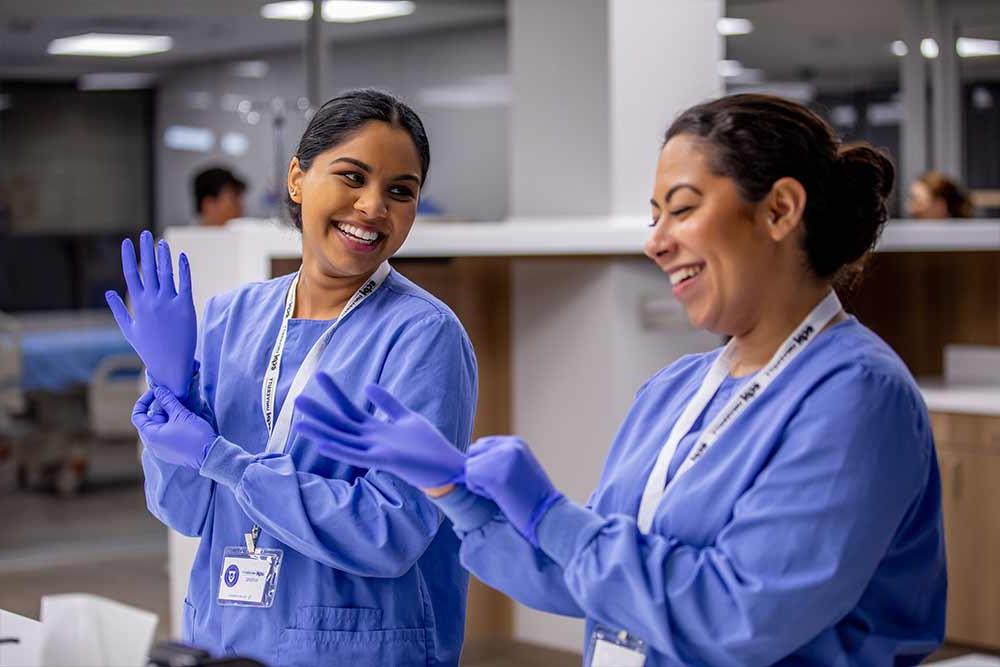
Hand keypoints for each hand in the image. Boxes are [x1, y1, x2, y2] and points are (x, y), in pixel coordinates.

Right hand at [106, 230, 196, 397]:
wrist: (170, 365)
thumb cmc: (149, 349)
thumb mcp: (128, 329)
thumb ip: (118, 310)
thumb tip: (108, 292)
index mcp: (137, 304)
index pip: (131, 274)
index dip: (129, 256)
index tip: (127, 242)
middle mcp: (152, 300)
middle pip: (148, 268)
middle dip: (146, 250)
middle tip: (145, 234)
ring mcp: (169, 303)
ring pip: (166, 273)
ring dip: (164, 256)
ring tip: (162, 243)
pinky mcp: (186, 307)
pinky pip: (185, 283)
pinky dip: (184, 269)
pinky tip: (182, 257)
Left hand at [132, 386, 217, 468]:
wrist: (210, 455)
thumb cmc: (194, 435)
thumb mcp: (180, 414)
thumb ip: (168, 401)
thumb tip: (159, 390)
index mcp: (150, 436)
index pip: (137, 415)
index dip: (144, 401)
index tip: (156, 393)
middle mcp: (152, 445)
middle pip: (150, 421)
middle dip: (160, 408)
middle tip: (173, 399)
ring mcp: (162, 450)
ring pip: (160, 427)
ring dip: (168, 416)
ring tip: (181, 408)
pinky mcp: (172, 452)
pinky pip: (167, 435)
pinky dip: (172, 425)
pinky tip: (185, 420)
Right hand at [293, 373, 465, 488]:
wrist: (446, 467)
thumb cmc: (427, 445)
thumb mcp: (406, 418)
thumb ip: (387, 403)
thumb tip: (367, 386)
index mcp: (376, 430)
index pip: (349, 409)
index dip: (335, 392)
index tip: (320, 373)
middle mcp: (371, 441)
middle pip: (340, 424)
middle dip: (320, 412)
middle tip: (297, 398)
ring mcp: (376, 451)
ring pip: (343, 441)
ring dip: (322, 433)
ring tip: (300, 424)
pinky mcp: (385, 461)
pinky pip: (358, 457)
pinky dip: (341, 451)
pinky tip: (323, 445)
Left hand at [465, 437, 562, 546]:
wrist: (549, 515)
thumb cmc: (533, 499)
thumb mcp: (520, 468)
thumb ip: (500, 459)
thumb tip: (472, 460)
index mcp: (516, 443)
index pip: (482, 444)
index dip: (484, 464)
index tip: (502, 480)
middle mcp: (509, 445)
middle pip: (473, 452)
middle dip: (480, 470)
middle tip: (501, 486)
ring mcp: (502, 457)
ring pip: (470, 466)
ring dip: (480, 483)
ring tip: (502, 492)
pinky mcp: (494, 472)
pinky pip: (470, 478)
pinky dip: (479, 491)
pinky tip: (500, 496)